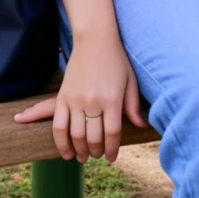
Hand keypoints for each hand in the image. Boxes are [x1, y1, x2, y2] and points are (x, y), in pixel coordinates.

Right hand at [14, 34, 145, 162]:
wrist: (95, 40)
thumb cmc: (116, 60)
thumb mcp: (130, 80)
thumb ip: (133, 105)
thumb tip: (140, 126)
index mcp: (112, 98)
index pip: (112, 133)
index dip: (112, 149)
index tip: (112, 157)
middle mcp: (93, 101)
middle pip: (93, 138)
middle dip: (97, 152)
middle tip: (98, 156)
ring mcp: (75, 99)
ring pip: (75, 136)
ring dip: (80, 151)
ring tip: (84, 157)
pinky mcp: (62, 97)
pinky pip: (58, 127)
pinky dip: (61, 143)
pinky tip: (67, 152)